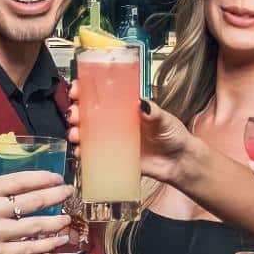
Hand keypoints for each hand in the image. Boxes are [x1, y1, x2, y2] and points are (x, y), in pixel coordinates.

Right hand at [0, 170, 72, 253]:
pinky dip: (46, 245)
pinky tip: (58, 241)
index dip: (43, 178)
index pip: (20, 180)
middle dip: (56, 196)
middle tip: (69, 194)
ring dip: (56, 222)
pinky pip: (28, 248)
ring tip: (67, 219)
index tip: (57, 178)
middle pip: (33, 200)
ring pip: (35, 226)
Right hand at [68, 79, 194, 183]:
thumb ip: (153, 112)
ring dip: (76, 132)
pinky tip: (80, 152)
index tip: (77, 90)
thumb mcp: (164, 119)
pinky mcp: (115, 158)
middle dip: (76, 112)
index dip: (86, 90)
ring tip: (76, 135)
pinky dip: (84, 153)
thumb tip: (141, 103)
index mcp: (126, 108)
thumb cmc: (174, 136)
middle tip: (74, 114)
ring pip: (87, 134)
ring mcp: (114, 140)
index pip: (102, 95)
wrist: (179, 163)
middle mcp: (117, 123)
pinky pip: (94, 155)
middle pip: (88, 114)